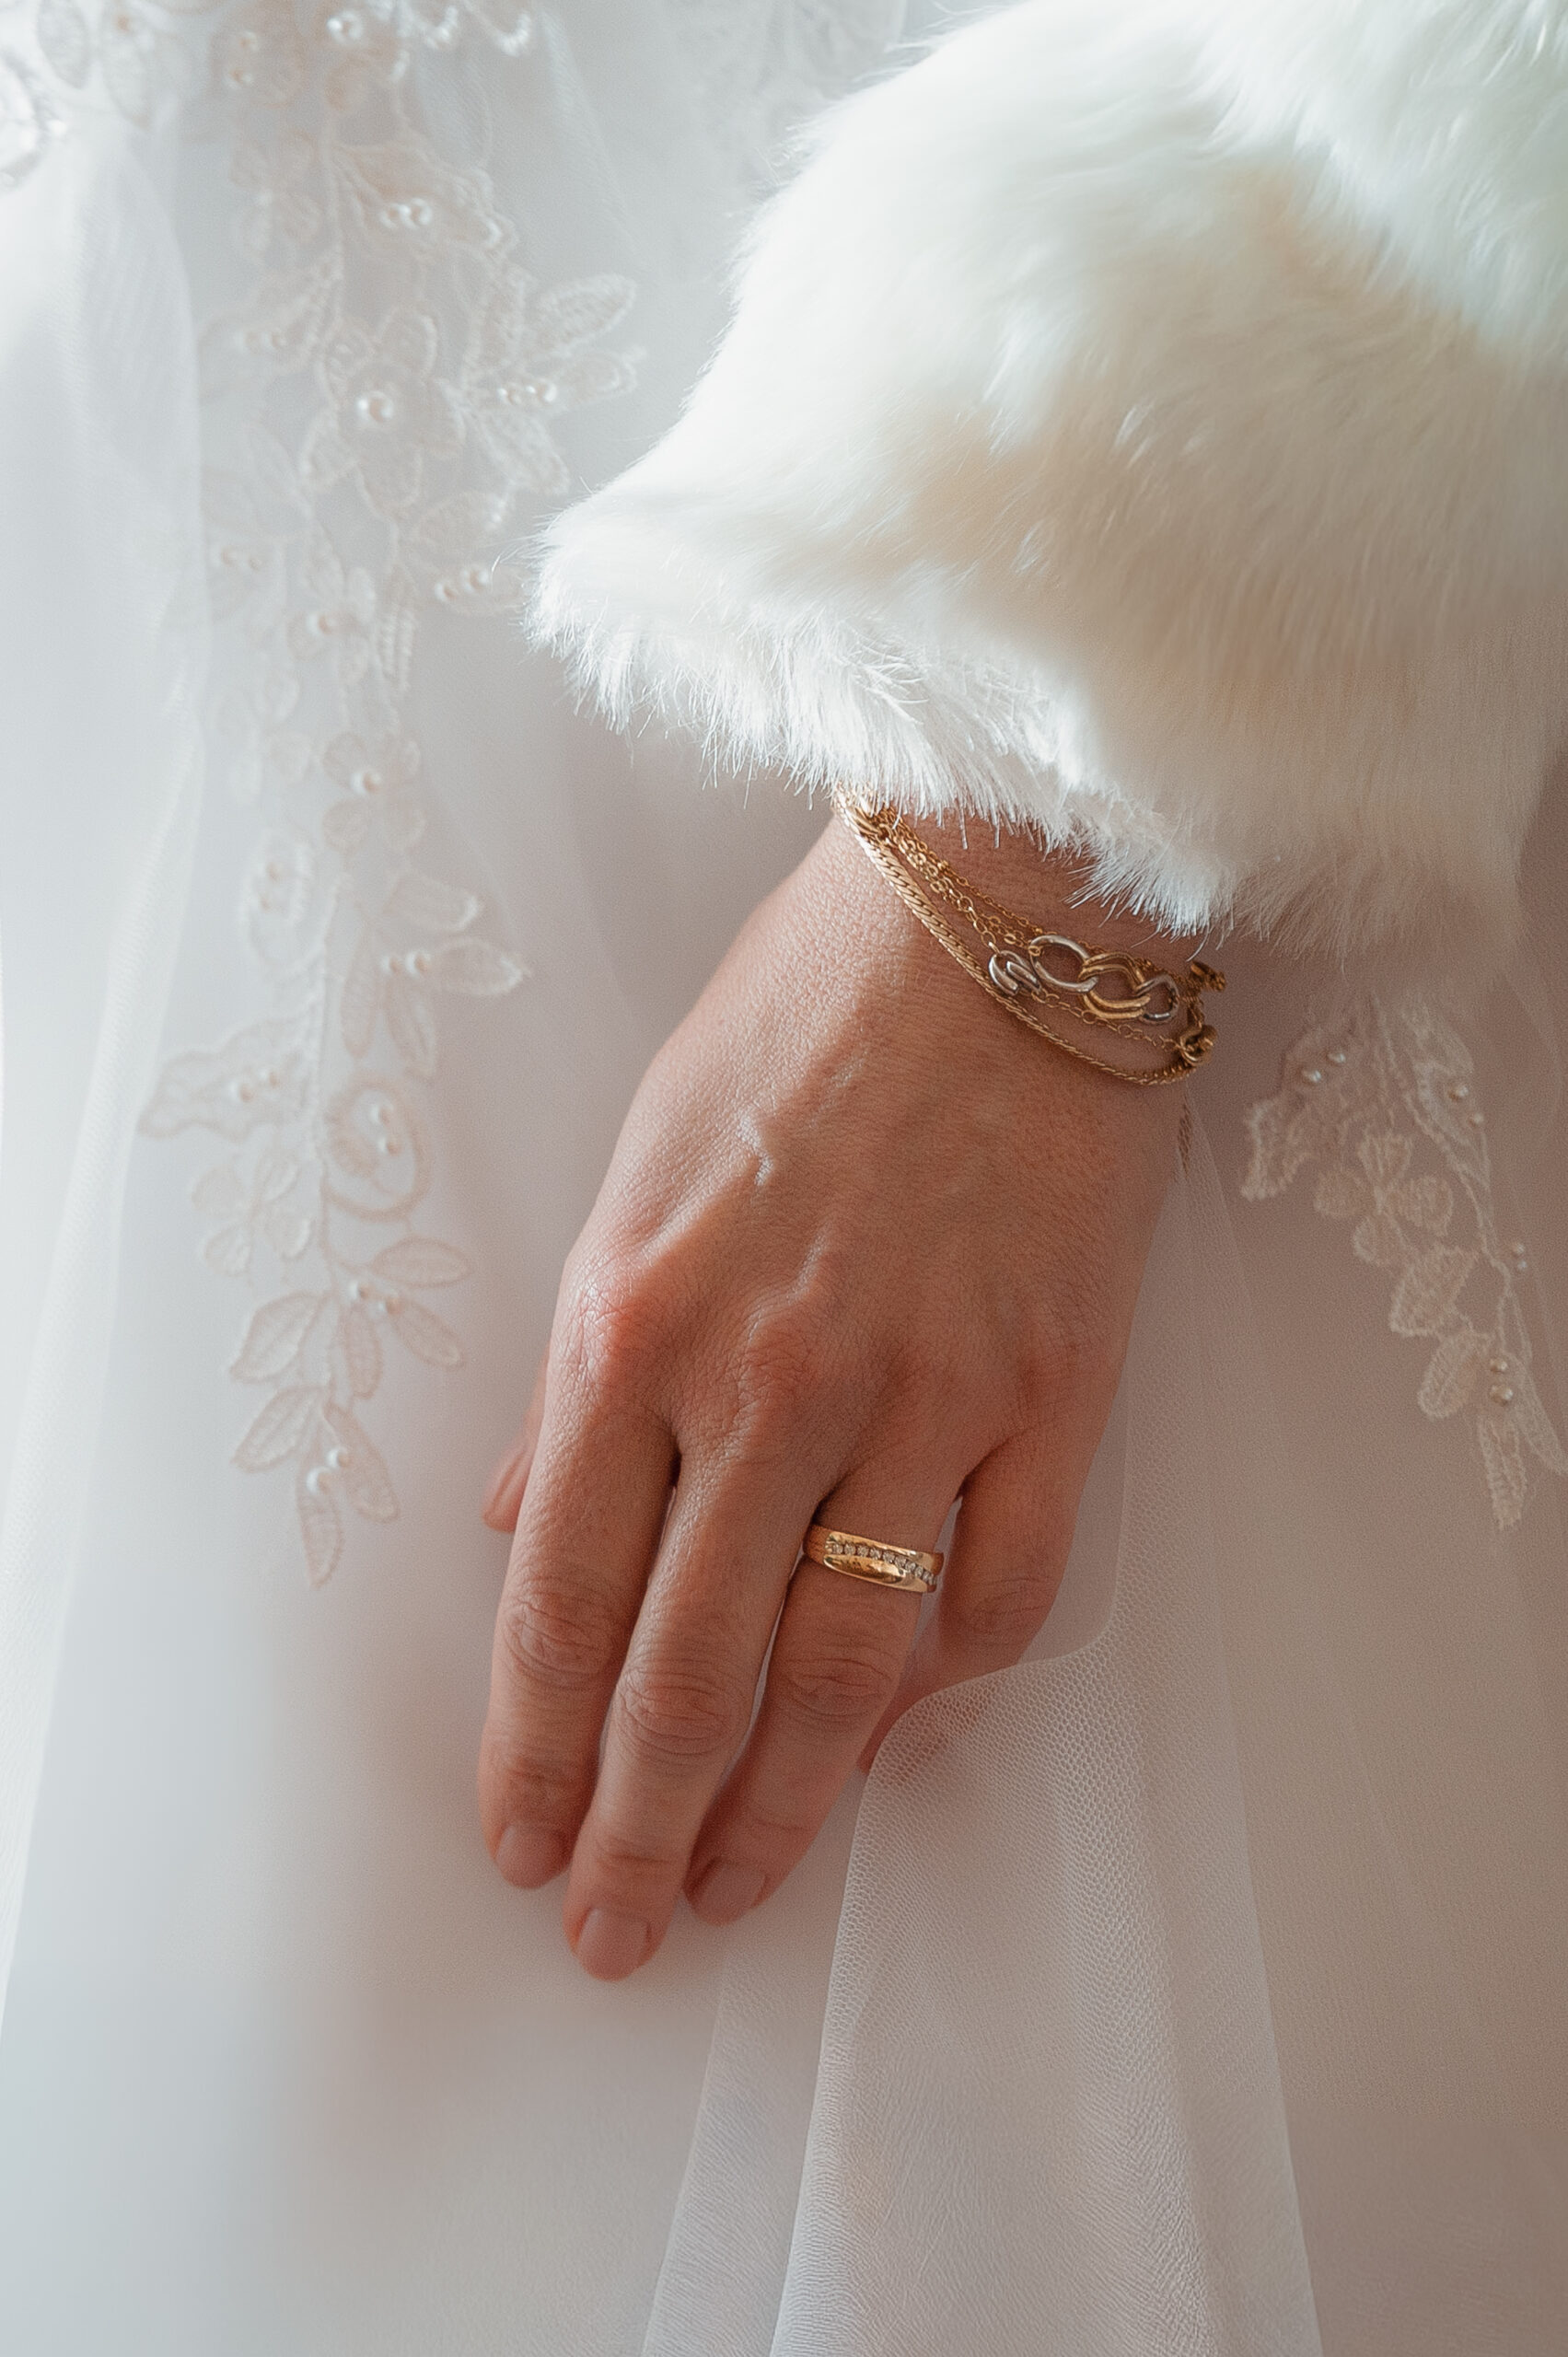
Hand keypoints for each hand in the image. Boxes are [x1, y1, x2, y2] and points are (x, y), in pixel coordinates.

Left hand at [478, 812, 1187, 1977]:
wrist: (991, 925)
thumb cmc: (793, 1031)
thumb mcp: (629, 1180)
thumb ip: (578, 1378)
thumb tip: (517, 1522)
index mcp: (633, 1326)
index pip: (559, 1598)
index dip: (530, 1747)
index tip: (515, 1841)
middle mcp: (767, 1385)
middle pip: (691, 1672)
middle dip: (637, 1828)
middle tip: (613, 1933)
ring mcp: (921, 1397)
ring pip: (848, 1669)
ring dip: (787, 1807)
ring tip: (739, 1892)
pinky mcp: (1054, 1395)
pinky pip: (1000, 1595)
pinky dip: (946, 1692)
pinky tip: (898, 1744)